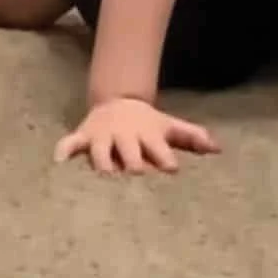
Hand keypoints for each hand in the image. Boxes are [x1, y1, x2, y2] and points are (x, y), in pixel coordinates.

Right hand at [54, 96, 218, 173]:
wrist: (117, 100)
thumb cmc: (147, 123)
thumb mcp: (169, 126)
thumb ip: (192, 137)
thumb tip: (218, 148)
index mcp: (148, 135)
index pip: (159, 149)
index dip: (165, 158)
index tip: (171, 169)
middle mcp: (125, 136)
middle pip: (129, 153)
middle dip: (132, 164)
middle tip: (136, 176)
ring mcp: (103, 137)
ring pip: (101, 152)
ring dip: (103, 164)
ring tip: (105, 177)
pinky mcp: (84, 136)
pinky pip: (71, 143)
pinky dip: (64, 150)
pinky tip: (58, 162)